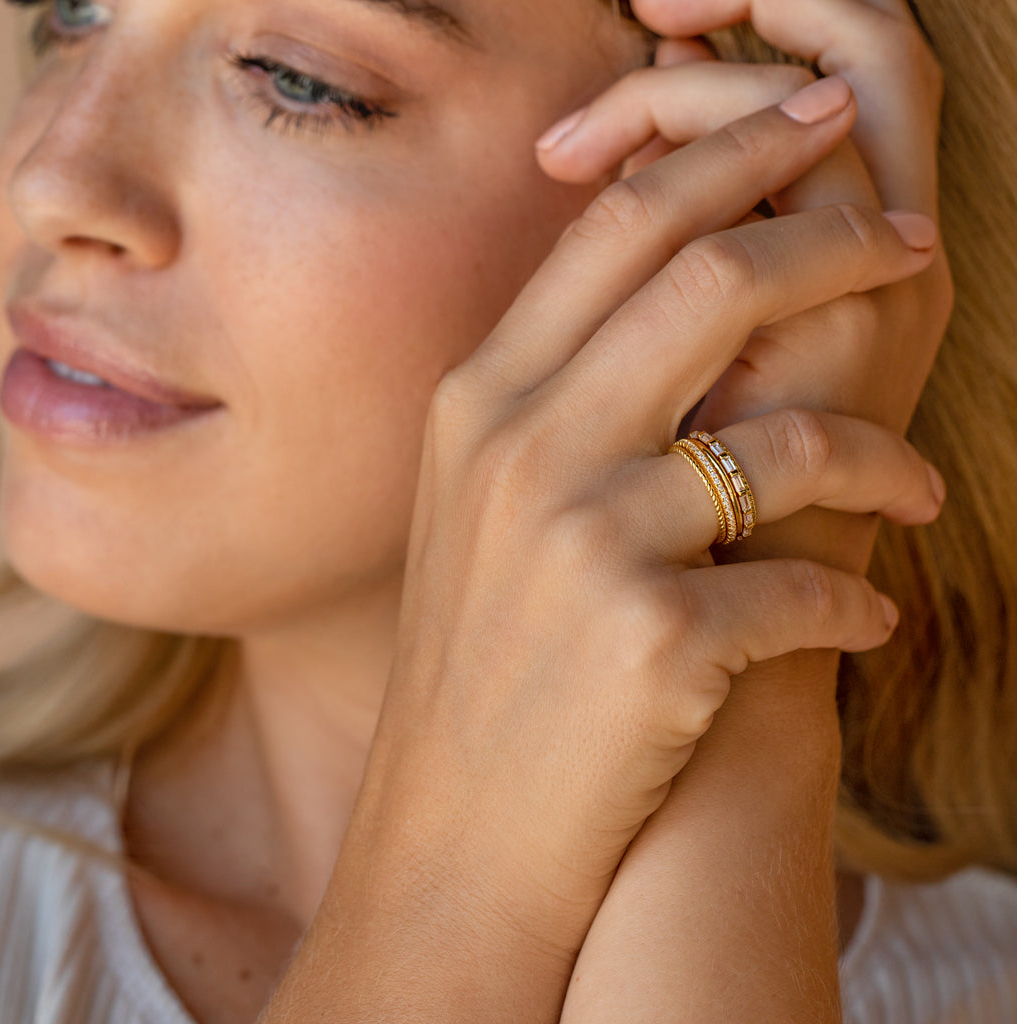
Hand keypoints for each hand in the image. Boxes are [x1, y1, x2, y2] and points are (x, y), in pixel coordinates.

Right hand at [546, 5, 949, 1019]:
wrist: (458, 823)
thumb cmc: (488, 652)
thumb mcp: (489, 498)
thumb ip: (561, 387)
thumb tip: (680, 289)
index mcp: (481, 399)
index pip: (620, 226)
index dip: (732, 156)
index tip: (817, 132)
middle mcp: (521, 449)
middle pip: (711, 280)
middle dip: (836, 241)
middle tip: (908, 242)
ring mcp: (582, 542)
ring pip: (789, 438)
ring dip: (883, 457)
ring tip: (915, 488)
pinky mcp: (650, 642)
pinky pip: (803, 586)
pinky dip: (854, 599)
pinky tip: (862, 617)